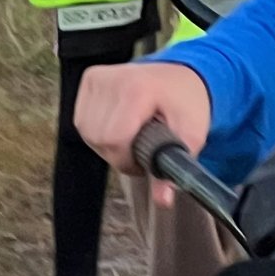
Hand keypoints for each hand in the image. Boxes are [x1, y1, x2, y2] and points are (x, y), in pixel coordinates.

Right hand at [74, 60, 213, 209]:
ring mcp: (97, 77)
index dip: (127, 159)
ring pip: (87, 133)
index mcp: (137, 89)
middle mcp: (112, 78)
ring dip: (108, 144)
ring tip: (132, 135)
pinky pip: (82, 121)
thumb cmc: (187, 104)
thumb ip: (177, 168)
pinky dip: (99, 132)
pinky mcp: (89, 79)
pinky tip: (119, 125)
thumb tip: (163, 201)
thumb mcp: (192, 136)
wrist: (181, 75)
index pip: (113, 139)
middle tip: (141, 148)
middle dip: (119, 154)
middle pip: (98, 139)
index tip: (145, 159)